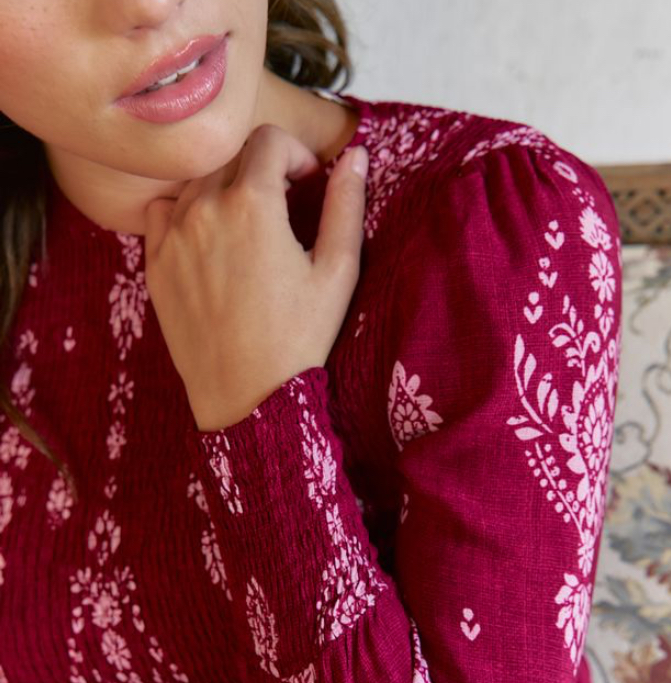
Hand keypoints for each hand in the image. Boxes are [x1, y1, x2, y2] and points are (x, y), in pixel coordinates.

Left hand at [143, 124, 367, 430]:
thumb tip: (356, 157)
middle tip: (283, 206)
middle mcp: (205, 209)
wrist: (247, 397)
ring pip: (197, 180)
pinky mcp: (155, 263)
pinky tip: (210, 241)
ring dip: (225, 188)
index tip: (307, 183)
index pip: (268, 139)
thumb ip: (346, 206)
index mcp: (253, 203)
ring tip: (248, 227)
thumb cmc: (299, 339)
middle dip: (262, 169)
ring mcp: (173, 235)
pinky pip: (163, 212)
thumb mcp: (337, 273)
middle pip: (231, 155)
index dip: (295, 154)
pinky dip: (186, 212)